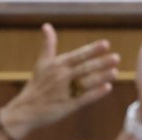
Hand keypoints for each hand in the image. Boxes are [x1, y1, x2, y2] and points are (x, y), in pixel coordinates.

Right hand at [0, 23, 119, 139]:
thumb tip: (46, 25)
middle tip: (116, 57)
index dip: (91, 50)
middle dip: (100, 63)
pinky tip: (107, 88)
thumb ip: (48, 45)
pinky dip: (95, 94)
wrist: (25, 111)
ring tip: (115, 72)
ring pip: (85, 83)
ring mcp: (64, 93)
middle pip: (84, 68)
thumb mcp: (41, 63)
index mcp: (56, 66)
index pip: (77, 56)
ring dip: (100, 77)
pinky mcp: (66, 107)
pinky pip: (83, 99)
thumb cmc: (36, 86)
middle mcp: (60, 78)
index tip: (105, 44)